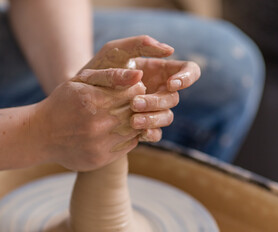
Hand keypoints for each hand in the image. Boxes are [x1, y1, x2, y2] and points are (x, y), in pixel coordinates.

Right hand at [32, 68, 144, 171]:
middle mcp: (98, 124)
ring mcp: (100, 144)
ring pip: (135, 129)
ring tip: (123, 115)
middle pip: (136, 112)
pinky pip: (129, 145)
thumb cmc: (64, 102)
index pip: (135, 93)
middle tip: (131, 103)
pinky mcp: (101, 159)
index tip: (132, 89)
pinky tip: (119, 129)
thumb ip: (111, 75)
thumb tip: (139, 75)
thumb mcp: (82, 81)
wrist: (41, 135)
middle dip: (138, 106)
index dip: (137, 90)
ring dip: (135, 121)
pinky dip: (129, 136)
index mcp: (94, 100)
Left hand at [83, 35, 200, 141]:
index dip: (187, 78)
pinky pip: (156, 133)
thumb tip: (170, 50)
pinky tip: (140, 133)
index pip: (188, 71)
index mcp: (160, 70)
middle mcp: (160, 89)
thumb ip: (139, 44)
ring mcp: (153, 109)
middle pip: (174, 97)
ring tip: (133, 120)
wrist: (81, 95)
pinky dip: (151, 133)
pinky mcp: (145, 125)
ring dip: (154, 119)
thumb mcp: (115, 51)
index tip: (171, 84)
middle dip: (157, 101)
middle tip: (135, 103)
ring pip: (167, 116)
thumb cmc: (99, 68)